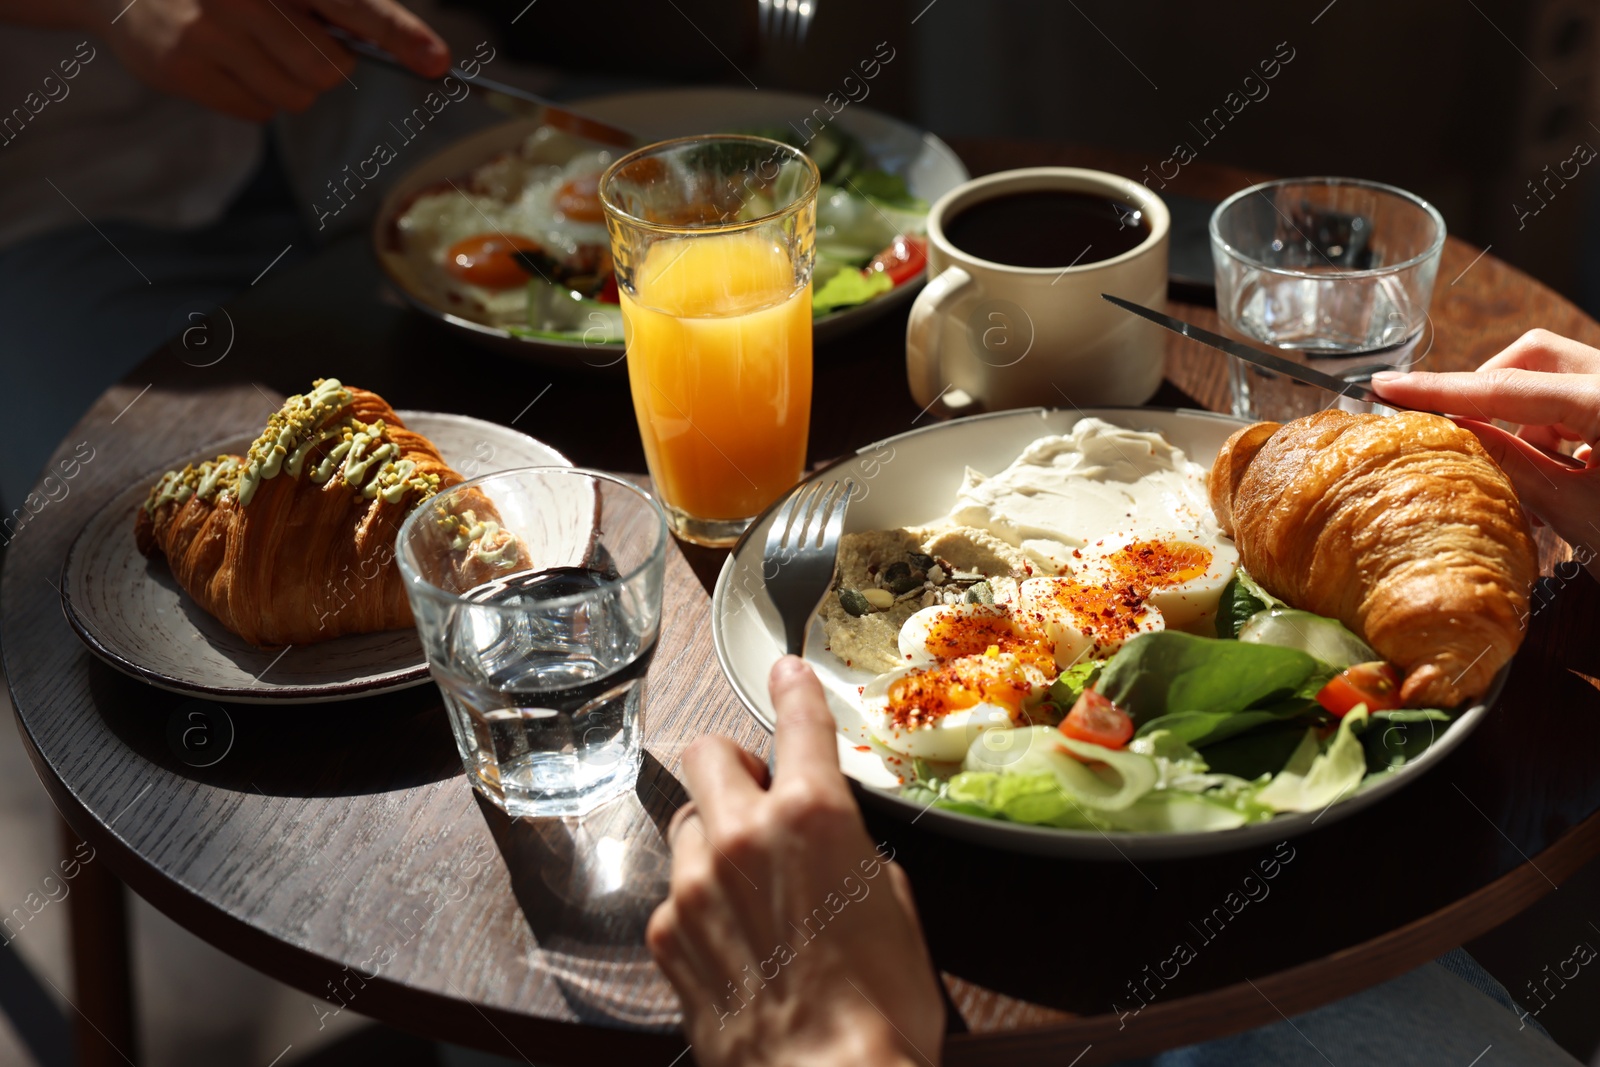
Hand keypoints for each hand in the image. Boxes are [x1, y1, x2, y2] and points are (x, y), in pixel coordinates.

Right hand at [84, 0, 447, 121]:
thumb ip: (330, 6)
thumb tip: (395, 45)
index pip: (354, 6)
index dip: (400, 34)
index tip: (438, 61)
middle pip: (331, 70)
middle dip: (324, 66)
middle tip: (292, 42)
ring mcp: (210, 31)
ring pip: (297, 96)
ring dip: (289, 84)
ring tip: (250, 48)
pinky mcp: (183, 67)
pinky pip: (256, 112)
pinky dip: (252, 97)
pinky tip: (223, 63)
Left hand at [647, 656, 943, 1066]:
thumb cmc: (882, 1006)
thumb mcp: (896, 907)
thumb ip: (851, 852)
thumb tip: (832, 844)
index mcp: (812, 816)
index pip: (797, 722)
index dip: (792, 689)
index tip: (784, 672)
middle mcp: (742, 836)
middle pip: (707, 754)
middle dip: (732, 763)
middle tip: (757, 792)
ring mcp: (694, 887)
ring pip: (686, 822)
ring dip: (713, 832)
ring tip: (747, 877)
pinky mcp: (666, 937)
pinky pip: (675, 891)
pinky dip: (700, 898)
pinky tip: (733, 936)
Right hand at [1371, 328, 1599, 577]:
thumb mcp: (1578, 509)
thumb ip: (1510, 462)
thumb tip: (1452, 431)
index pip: (1504, 386)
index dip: (1440, 389)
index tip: (1387, 386)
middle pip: (1535, 355)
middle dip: (1492, 388)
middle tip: (1467, 433)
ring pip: (1558, 377)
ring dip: (1530, 419)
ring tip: (1538, 480)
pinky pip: (1582, 398)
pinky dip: (1560, 431)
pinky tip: (1570, 480)